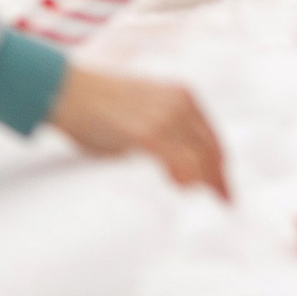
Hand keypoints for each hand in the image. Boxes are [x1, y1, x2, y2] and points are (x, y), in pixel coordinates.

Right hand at [45, 66, 228, 197]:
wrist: (69, 91)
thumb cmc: (98, 105)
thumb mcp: (142, 109)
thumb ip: (162, 131)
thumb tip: (173, 165)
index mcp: (183, 95)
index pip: (211, 138)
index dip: (219, 163)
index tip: (224, 183)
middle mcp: (180, 105)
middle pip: (211, 150)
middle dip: (219, 178)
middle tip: (227, 201)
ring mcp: (166, 119)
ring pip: (200, 160)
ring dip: (206, 184)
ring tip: (213, 204)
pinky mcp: (149, 135)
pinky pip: (179, 163)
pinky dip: (186, 179)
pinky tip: (185, 191)